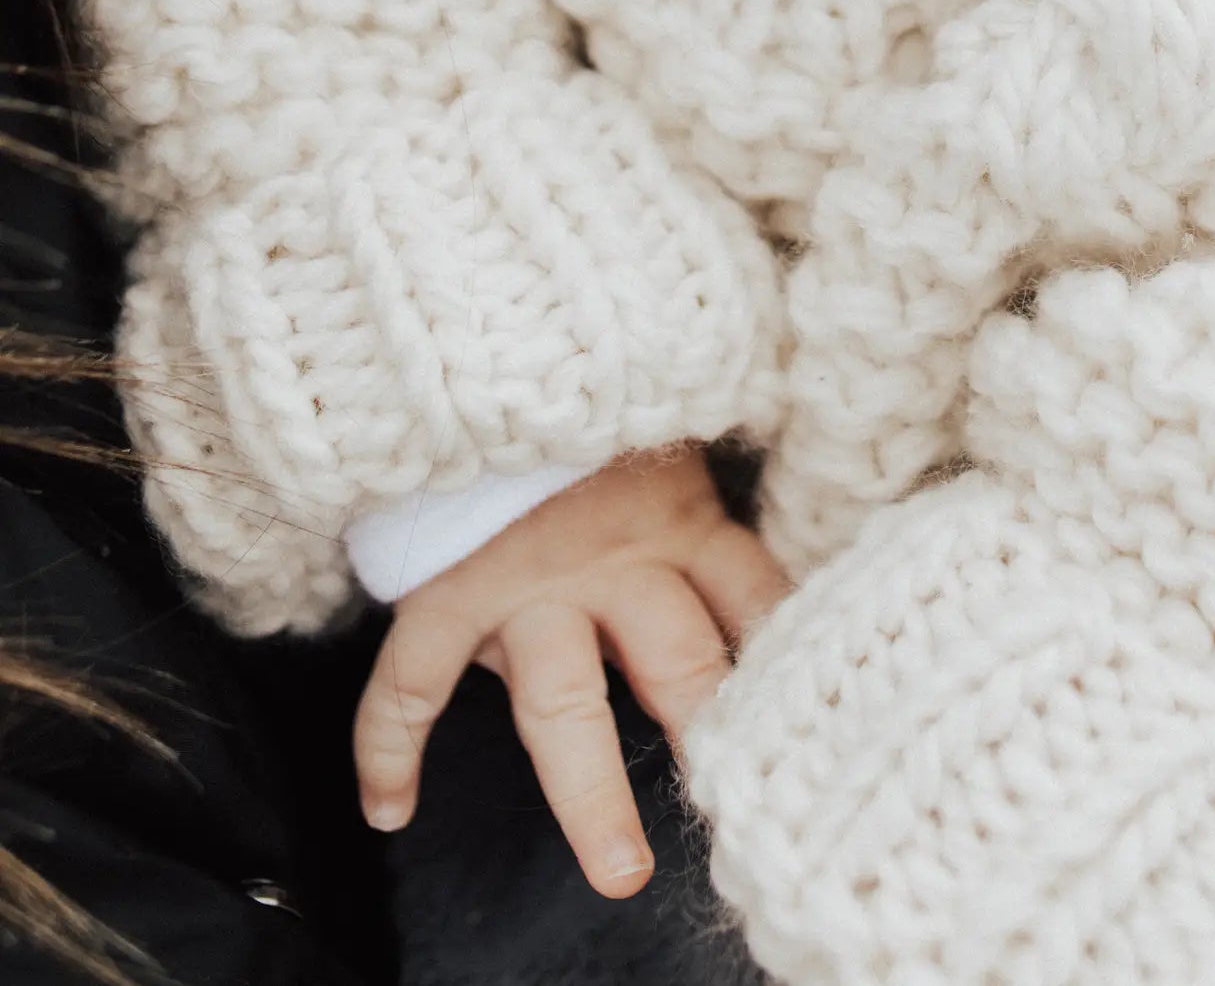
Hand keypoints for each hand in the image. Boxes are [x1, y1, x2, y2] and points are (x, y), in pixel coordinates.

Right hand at [353, 444, 787, 896]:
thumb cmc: (591, 409)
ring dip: (591, 792)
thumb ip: (698, 507)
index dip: (785, 656)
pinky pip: (413, 679)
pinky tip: (389, 808)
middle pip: (677, 664)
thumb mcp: (665, 439)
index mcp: (682, 524)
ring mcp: (527, 584)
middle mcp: (614, 564)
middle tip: (745, 815)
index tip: (818, 717)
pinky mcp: (446, 589)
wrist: (484, 349)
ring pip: (564, 705)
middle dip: (709, 740)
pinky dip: (389, 744)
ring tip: (620, 871)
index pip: (753, 600)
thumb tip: (768, 572)